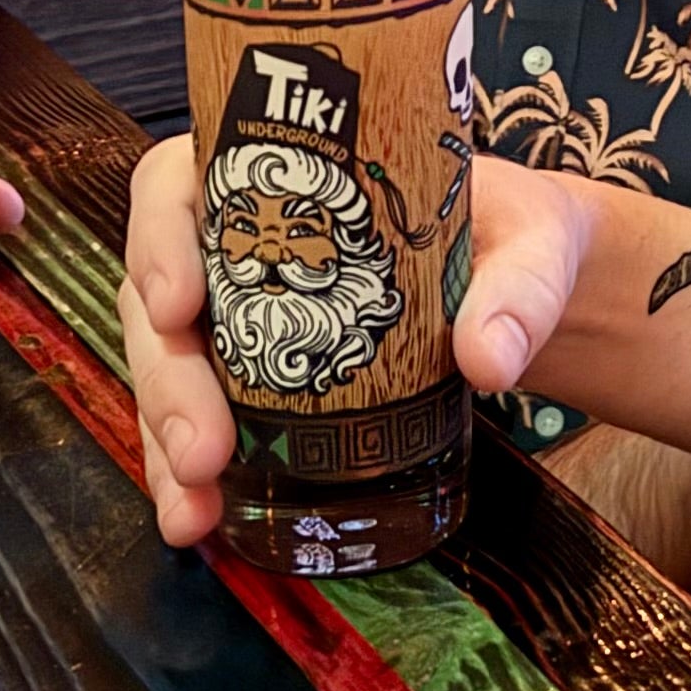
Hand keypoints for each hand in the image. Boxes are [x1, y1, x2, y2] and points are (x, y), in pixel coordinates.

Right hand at [122, 142, 588, 545]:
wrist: (528, 292)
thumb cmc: (516, 235)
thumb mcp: (532, 242)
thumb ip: (518, 289)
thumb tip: (487, 359)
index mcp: (281, 173)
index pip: (176, 182)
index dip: (157, 237)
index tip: (177, 303)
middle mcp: (239, 240)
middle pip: (158, 293)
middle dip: (166, 376)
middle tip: (201, 448)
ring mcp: (240, 312)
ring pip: (166, 363)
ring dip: (165, 435)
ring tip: (194, 506)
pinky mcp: (256, 376)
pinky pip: (198, 415)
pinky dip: (189, 470)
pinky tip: (201, 518)